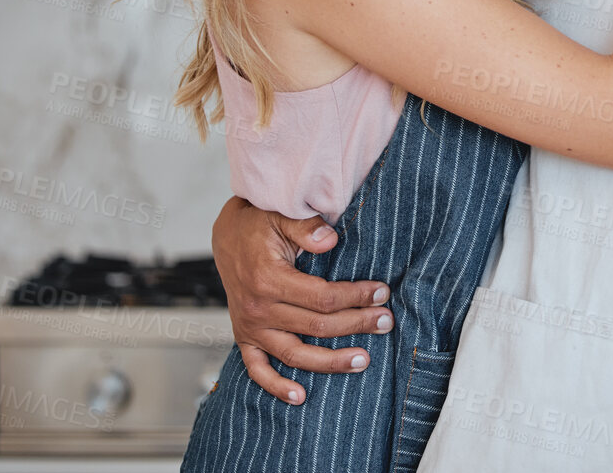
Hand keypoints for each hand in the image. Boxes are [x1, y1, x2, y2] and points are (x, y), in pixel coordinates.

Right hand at [211, 196, 394, 403]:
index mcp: (269, 279)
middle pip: (317, 327)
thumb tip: (330, 239)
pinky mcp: (245, 337)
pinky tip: (300, 396)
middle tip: (386, 322)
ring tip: (363, 360)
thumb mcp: (281, 215)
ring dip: (330, 362)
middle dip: (357, 325)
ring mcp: (250, 327)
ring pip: (295, 354)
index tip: (382, 293)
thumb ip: (306, 227)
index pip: (323, 298)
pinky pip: (257, 370)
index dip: (356, 297)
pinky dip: (276, 386)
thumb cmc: (258, 224)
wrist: (226, 236)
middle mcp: (258, 309)